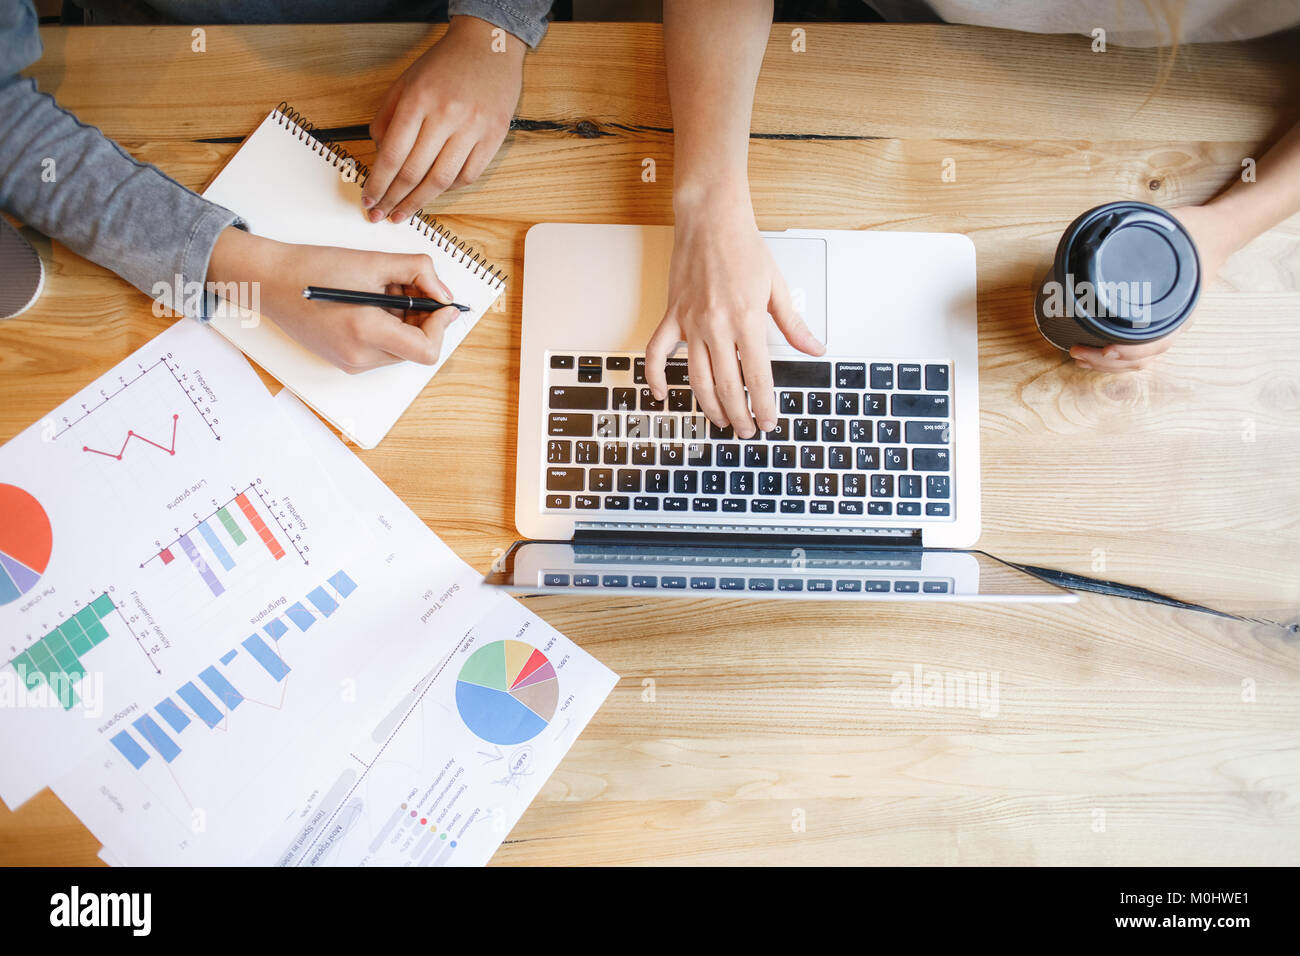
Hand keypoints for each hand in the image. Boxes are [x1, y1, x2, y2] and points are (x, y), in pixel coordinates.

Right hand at [208, 228, 460, 373]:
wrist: (271, 282)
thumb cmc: (314, 269)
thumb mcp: (373, 262)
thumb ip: (418, 272)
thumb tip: (444, 293)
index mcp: (365, 332)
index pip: (426, 350)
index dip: (440, 326)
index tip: (442, 304)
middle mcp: (359, 357)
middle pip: (416, 349)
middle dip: (422, 318)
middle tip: (409, 286)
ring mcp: (351, 363)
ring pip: (401, 349)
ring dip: (405, 321)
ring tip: (384, 290)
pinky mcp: (345, 361)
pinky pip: (382, 350)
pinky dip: (388, 328)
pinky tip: (372, 303)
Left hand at [363, 16, 523, 222]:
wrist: (488, 47)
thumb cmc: (444, 65)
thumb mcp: (406, 82)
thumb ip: (387, 117)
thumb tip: (379, 158)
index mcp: (418, 100)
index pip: (392, 154)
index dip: (378, 183)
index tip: (369, 200)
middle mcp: (445, 115)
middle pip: (414, 172)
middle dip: (394, 199)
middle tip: (381, 215)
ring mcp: (473, 128)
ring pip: (441, 180)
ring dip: (420, 202)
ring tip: (404, 213)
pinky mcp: (494, 136)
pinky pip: (469, 175)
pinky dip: (449, 189)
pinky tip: (435, 192)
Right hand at [645, 189, 824, 437]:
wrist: (710, 218)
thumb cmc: (744, 247)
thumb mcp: (777, 286)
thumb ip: (794, 324)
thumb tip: (814, 348)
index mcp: (747, 319)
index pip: (757, 377)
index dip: (763, 406)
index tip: (768, 422)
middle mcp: (717, 326)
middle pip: (728, 386)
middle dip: (739, 415)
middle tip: (746, 430)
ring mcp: (691, 323)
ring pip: (697, 379)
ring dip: (710, 406)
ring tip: (722, 420)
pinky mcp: (672, 316)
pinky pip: (656, 353)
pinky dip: (656, 377)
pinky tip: (663, 395)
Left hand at [1070, 203, 1233, 371]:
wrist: (1215, 235)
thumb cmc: (1192, 234)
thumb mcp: (1171, 228)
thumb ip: (1143, 230)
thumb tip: (1108, 227)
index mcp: (1182, 306)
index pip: (1156, 343)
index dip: (1129, 350)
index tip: (1106, 349)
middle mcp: (1176, 323)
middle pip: (1142, 358)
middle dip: (1106, 361)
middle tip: (1077, 351)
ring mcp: (1169, 327)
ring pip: (1140, 361)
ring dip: (1108, 365)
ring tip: (1081, 357)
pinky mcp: (1159, 326)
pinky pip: (1141, 354)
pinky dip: (1118, 361)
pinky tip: (1097, 356)